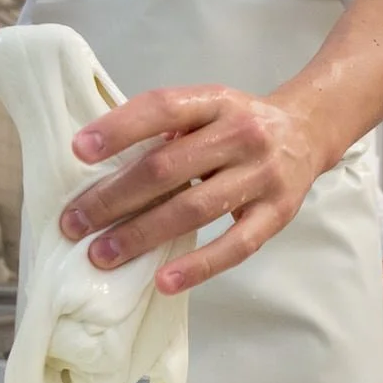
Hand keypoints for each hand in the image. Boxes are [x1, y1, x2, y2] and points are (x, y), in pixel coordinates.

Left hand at [59, 85, 331, 294]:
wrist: (308, 130)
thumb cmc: (239, 123)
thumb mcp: (208, 108)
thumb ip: (167, 130)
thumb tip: (101, 168)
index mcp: (216, 101)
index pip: (163, 108)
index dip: (120, 128)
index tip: (78, 151)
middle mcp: (241, 134)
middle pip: (168, 168)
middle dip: (114, 197)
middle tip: (74, 223)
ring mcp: (262, 176)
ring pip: (193, 209)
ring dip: (142, 235)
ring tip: (102, 255)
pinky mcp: (276, 214)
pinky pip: (235, 246)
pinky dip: (198, 266)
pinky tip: (163, 281)